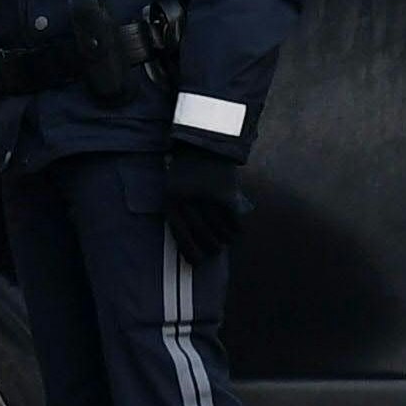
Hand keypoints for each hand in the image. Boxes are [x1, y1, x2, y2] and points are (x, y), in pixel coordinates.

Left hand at [163, 146, 244, 264]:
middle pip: (201, 234)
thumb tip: (189, 244)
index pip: (179, 233)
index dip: (189, 250)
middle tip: (214, 251)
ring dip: (223, 239)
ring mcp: (207, 196)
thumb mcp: (175, 187)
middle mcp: (187, 199)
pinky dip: (235, 230)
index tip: (196, 262)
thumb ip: (181, 212)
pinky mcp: (226, 193)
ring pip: (218, 229)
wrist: (205, 142)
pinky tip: (234, 233)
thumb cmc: (188, 169)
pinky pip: (232, 221)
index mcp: (170, 198)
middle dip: (209, 246)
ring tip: (225, 241)